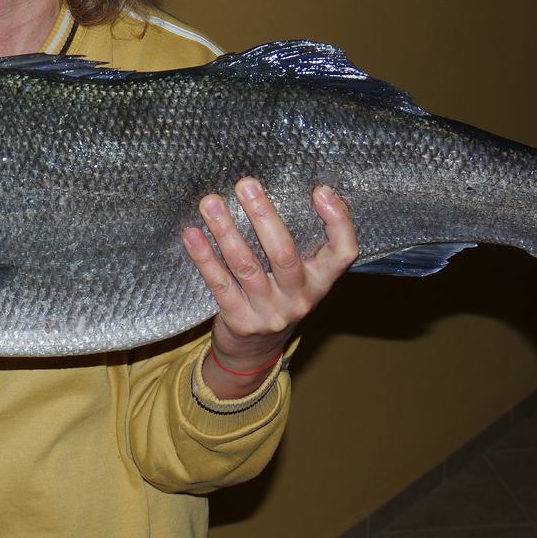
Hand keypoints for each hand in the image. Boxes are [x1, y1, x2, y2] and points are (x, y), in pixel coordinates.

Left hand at [182, 179, 358, 399]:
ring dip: (226, 230)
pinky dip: (204, 257)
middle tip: (245, 184)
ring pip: (246, 266)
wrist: (255, 353)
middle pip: (284, 253)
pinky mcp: (240, 321)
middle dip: (263, 215)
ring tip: (211, 202)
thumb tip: (273, 189)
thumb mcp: (300, 276)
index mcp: (321, 281)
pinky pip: (219, 284)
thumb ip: (300, 243)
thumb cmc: (278, 297)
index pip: (344, 252)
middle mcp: (300, 298)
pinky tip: (192, 234)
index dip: (338, 221)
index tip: (320, 191)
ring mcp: (270, 312)